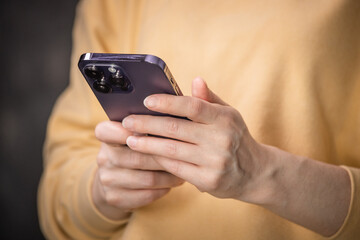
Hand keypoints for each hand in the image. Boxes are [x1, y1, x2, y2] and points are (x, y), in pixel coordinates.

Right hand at [92, 121, 183, 219]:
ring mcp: (107, 179)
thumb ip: (145, 125)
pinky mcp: (115, 197)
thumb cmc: (133, 148)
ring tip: (185, 169)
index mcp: (105, 136)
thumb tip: (173, 118)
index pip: (107, 131)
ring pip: (147, 178)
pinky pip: (147, 194)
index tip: (146, 130)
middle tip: (185, 155)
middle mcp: (103, 158)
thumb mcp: (132, 133)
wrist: (115, 181)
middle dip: (164, 157)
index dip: (126, 131)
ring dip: (169, 175)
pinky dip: (164, 188)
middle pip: (137, 157)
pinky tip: (174, 182)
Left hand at [121, 78, 350, 236]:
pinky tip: (147, 156)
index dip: (167, 102)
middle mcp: (221, 139)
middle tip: (127, 121)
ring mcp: (215, 162)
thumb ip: (209, 99)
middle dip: (147, 124)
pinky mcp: (209, 181)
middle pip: (176, 129)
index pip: (192, 106)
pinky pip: (177, 169)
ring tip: (130, 139)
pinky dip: (159, 161)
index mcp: (225, 119)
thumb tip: (195, 80)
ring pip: (172, 151)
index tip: (146, 100)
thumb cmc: (236, 138)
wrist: (255, 173)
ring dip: (147, 145)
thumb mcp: (229, 115)